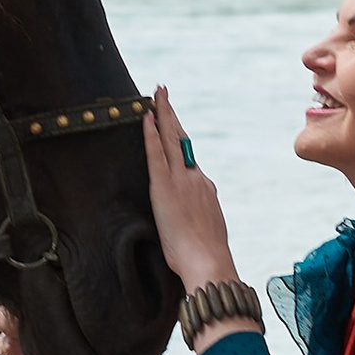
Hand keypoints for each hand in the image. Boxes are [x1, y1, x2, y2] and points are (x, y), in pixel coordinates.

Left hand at [146, 85, 237, 292]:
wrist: (208, 262)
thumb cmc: (204, 257)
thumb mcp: (207, 230)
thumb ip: (201, 216)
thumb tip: (197, 217)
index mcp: (204, 188)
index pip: (189, 158)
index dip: (180, 138)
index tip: (175, 123)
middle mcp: (195, 178)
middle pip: (182, 139)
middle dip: (173, 115)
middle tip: (164, 93)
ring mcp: (181, 180)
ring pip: (172, 140)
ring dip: (164, 115)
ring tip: (157, 95)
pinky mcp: (165, 188)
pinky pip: (157, 155)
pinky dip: (152, 134)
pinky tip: (146, 118)